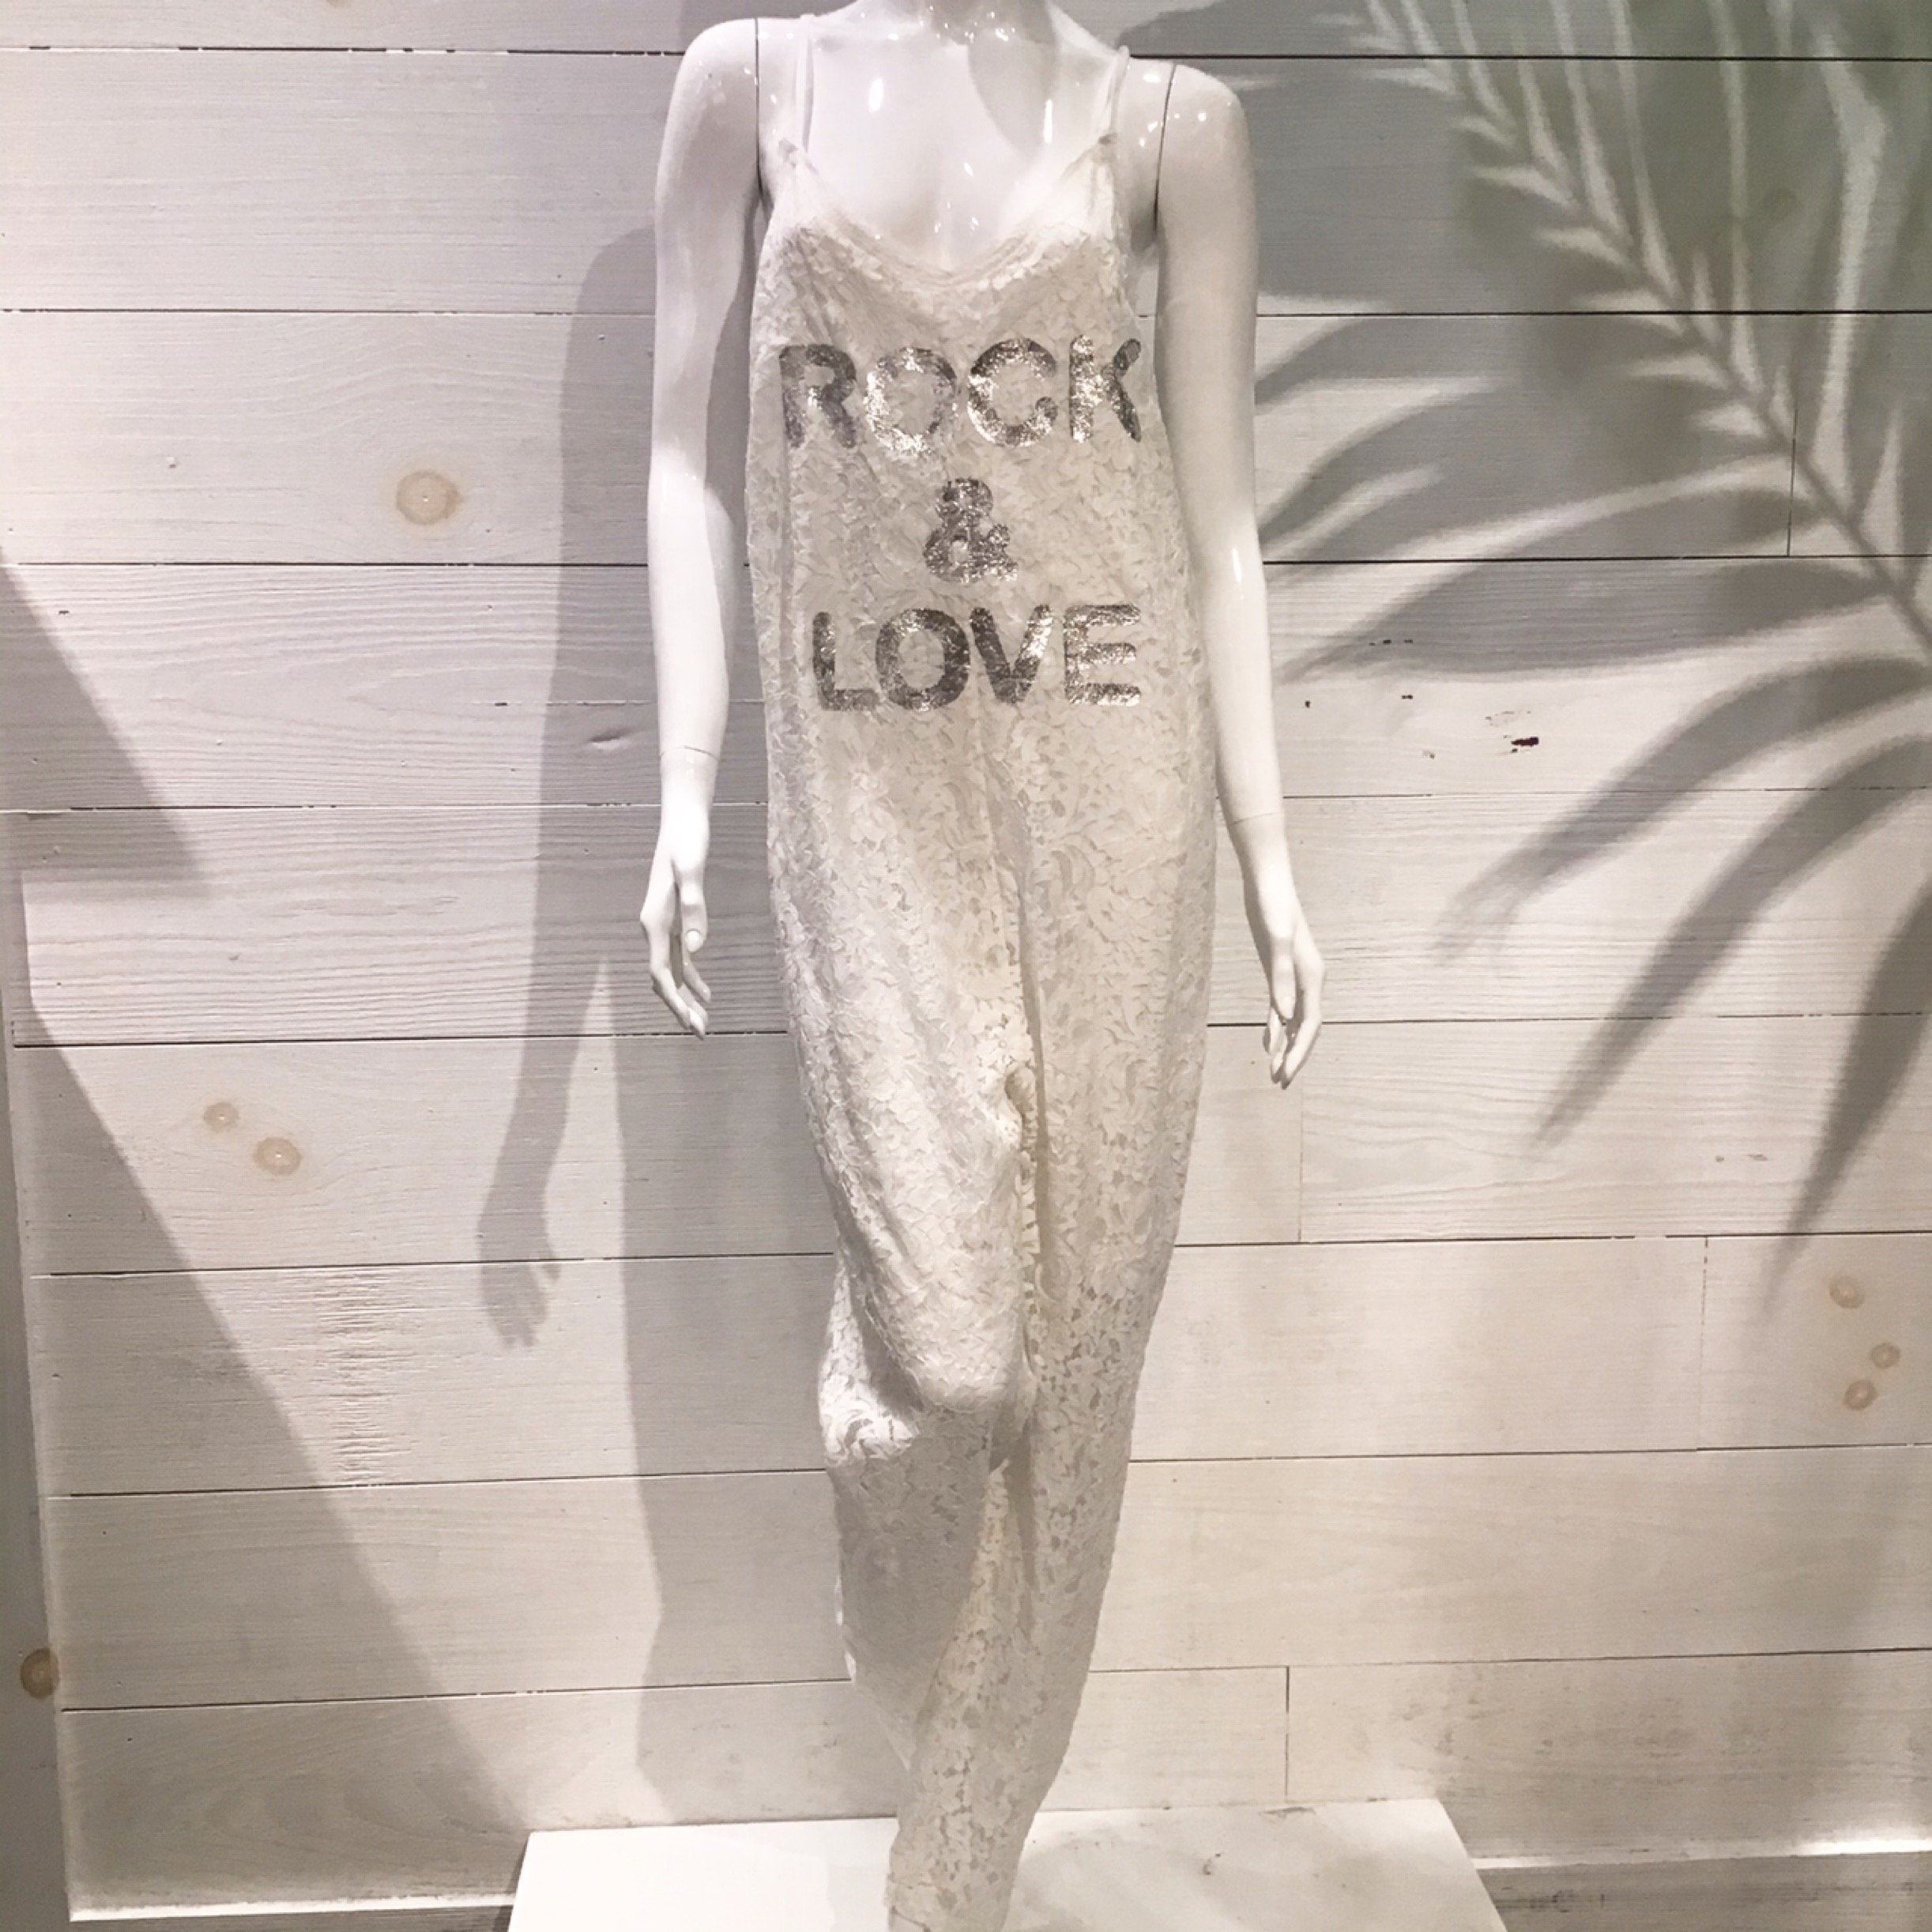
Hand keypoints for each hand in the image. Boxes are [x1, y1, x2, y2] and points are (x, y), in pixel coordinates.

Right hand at [640, 792, 712, 1034]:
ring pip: (671, 971)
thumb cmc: (687, 841)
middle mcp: (653, 926)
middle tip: (702, 1034)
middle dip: (681, 1007)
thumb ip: (695, 906)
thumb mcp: (692, 869)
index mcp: (654, 920)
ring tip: (704, 1023)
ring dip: (686, 998)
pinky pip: (679, 957)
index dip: (675, 1000)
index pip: (660, 972)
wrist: (682, 820)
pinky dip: (691, 977)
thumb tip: (697, 948)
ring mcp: (662, 924)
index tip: (691, 1022)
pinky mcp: (674, 919)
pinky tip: (706, 992)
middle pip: (663, 978)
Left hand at [1257, 900, 1322, 1088]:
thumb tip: (1283, 1016)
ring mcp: (1294, 977)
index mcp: (1312, 976)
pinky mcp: (1279, 972)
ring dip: (1285, 1046)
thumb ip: (1280, 978)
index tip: (1287, 1074)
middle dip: (1295, 1056)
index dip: (1300, 1051)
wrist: (1267, 884)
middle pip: (1306, 1027)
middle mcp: (1308, 980)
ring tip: (1274, 1073)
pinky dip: (1275, 1028)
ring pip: (1293, 1021)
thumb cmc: (1272, 908)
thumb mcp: (1275, 940)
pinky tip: (1268, 1044)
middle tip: (1280, 1083)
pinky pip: (1280, 1008)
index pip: (1310, 1024)